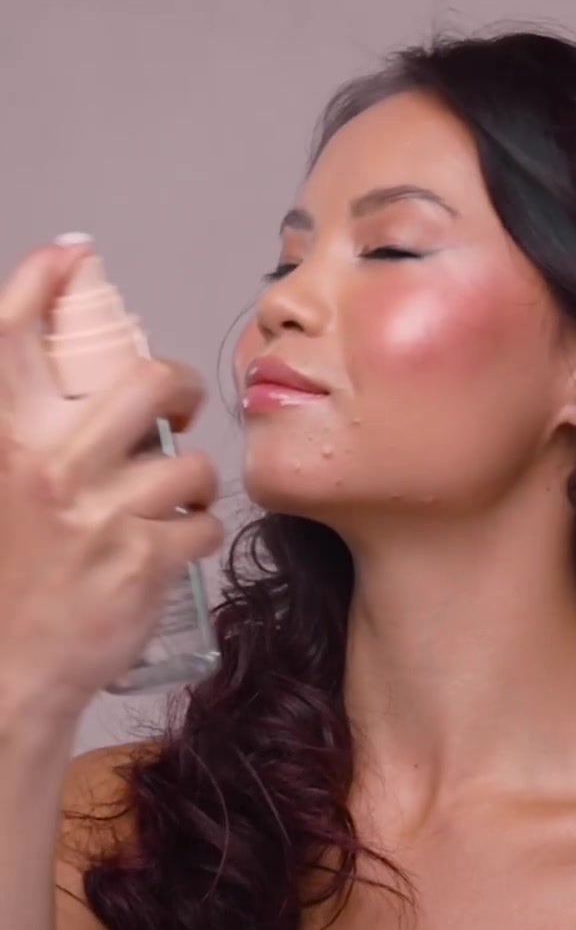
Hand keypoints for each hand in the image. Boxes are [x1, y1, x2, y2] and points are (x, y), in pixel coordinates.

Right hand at [0, 243, 223, 721]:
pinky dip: (196, 530)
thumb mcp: (3, 489)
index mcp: (4, 442)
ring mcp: (98, 514)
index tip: (72, 256)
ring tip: (169, 501)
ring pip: (188, 462)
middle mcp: (47, 467)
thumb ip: (28, 438)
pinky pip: (203, 521)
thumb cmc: (10, 582)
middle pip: (144, 382)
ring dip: (190, 480)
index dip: (41, 283)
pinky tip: (172, 544)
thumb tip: (71, 391)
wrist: (8, 673)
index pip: (12, 338)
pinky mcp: (143, 560)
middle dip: (178, 385)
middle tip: (179, 403)